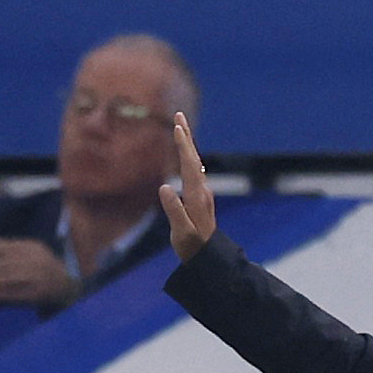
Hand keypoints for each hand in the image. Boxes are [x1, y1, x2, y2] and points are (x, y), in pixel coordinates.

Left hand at [0, 238, 78, 308]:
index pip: (9, 245)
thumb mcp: (29, 250)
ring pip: (8, 279)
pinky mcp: (35, 294)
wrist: (65, 284)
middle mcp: (36, 261)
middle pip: (6, 263)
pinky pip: (13, 294)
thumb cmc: (41, 264)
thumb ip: (9, 249)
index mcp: (33, 248)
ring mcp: (37, 278)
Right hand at [159, 114, 215, 261]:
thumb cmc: (193, 247)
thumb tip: (164, 187)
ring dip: (188, 143)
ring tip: (180, 126)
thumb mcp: (182, 232)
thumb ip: (174, 210)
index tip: (177, 127)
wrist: (208, 257)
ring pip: (195, 162)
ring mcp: (202, 193)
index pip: (189, 165)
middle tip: (178, 115)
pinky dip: (188, 156)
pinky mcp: (200, 197)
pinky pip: (194, 170)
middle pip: (194, 158)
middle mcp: (202, 191)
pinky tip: (187, 152)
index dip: (183, 146)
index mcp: (196, 197)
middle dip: (186, 136)